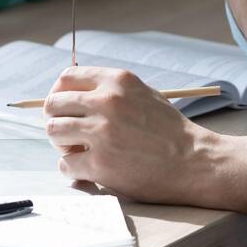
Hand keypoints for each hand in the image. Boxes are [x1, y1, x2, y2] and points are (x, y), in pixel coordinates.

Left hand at [44, 66, 207, 203]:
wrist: (193, 160)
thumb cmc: (169, 130)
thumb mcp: (143, 94)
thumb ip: (111, 90)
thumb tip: (73, 94)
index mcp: (118, 81)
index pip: (67, 77)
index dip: (59, 93)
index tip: (63, 106)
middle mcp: (107, 102)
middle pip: (53, 104)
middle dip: (55, 119)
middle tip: (68, 133)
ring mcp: (102, 133)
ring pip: (54, 131)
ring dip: (61, 143)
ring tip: (78, 150)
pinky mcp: (100, 163)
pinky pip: (65, 164)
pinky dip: (72, 169)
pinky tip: (87, 169)